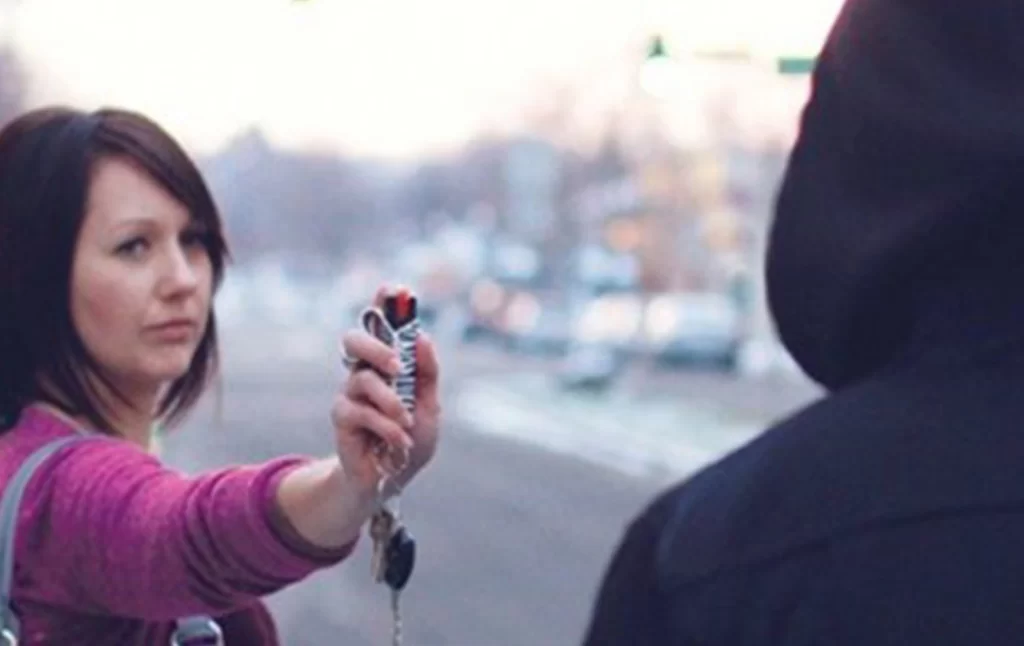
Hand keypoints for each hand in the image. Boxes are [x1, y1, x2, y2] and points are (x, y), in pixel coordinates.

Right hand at [330, 286, 441, 497]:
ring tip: (407, 423)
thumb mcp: (429, 407)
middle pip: (355, 339)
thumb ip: (426, 373)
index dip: (383, 304)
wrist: (391, 481)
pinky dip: (386, 427)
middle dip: (376, 346)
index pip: (381, 326)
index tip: (393, 288)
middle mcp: (364, 373)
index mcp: (387, 365)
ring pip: (363, 380)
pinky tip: (400, 442)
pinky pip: (361, 411)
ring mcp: (350, 394)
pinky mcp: (342, 418)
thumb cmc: (410, 439)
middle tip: (398, 366)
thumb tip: (423, 337)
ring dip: (391, 402)